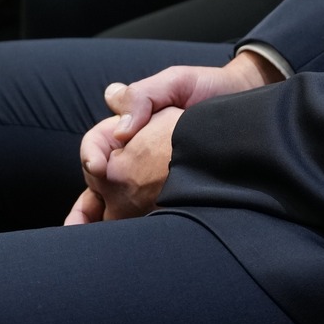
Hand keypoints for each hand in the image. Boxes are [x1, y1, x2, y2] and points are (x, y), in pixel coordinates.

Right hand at [63, 53, 278, 224]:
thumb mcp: (174, 82)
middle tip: (76, 226)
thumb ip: (141, 97)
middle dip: (85, 206)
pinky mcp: (172, 191)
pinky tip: (134, 238)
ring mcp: (151, 174)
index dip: (91, 156)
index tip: (98, 167)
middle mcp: (134, 152)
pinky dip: (135, 224)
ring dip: (102, 222)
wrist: (247, 98)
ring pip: (117, 202)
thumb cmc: (208, 87)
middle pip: (99, 182)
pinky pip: (147, 210)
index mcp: (128, 125)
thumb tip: (119, 130)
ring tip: (93, 241)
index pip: (96, 144)